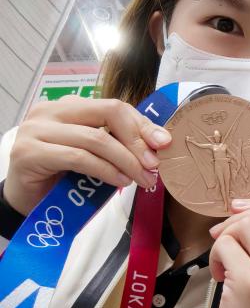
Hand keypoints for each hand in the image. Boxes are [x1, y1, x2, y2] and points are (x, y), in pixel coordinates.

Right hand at [4, 96, 169, 215]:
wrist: (28, 201)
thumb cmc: (64, 176)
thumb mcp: (96, 155)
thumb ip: (119, 143)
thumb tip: (160, 142)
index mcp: (68, 106)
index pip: (114, 106)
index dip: (142, 125)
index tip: (163, 144)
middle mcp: (50, 111)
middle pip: (107, 113)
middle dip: (137, 140)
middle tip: (154, 165)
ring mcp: (36, 130)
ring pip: (96, 138)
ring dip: (126, 161)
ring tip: (141, 178)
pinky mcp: (29, 153)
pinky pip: (79, 158)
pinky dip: (106, 170)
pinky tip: (120, 181)